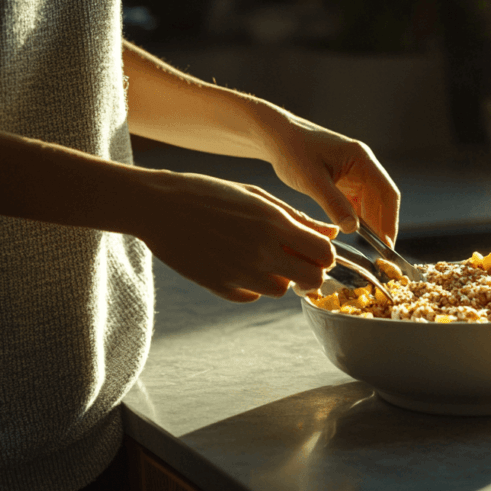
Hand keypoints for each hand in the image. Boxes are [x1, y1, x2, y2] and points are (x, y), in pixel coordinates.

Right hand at [137, 170, 338, 301]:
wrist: (158, 206)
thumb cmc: (211, 194)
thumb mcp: (258, 197)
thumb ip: (298, 218)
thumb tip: (332, 233)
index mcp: (274, 223)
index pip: (325, 253)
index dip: (326, 254)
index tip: (316, 249)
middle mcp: (261, 251)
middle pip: (311, 280)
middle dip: (311, 272)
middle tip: (298, 261)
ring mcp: (239, 272)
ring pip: (282, 290)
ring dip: (280, 278)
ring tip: (262, 257)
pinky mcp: (219, 286)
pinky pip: (252, 296)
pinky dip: (252, 286)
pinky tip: (238, 264)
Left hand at [262, 114, 400, 244]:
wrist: (275, 136)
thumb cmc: (292, 150)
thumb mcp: (311, 179)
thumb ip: (333, 204)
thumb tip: (354, 230)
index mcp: (362, 159)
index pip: (387, 192)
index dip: (390, 219)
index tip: (388, 243)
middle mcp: (363, 165)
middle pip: (382, 200)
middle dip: (382, 225)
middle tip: (380, 254)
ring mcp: (354, 173)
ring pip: (371, 203)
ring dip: (371, 224)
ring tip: (370, 249)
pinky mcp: (343, 181)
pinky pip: (357, 203)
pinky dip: (357, 219)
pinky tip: (353, 234)